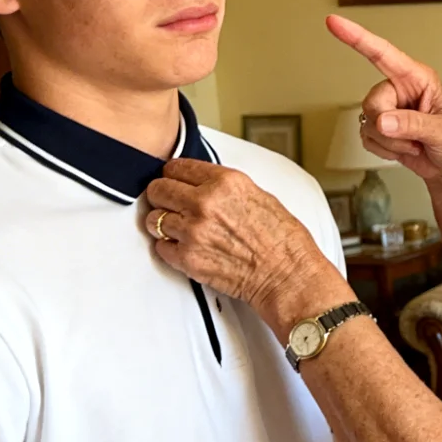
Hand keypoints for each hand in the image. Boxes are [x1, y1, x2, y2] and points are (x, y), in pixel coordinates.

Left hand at [145, 159, 335, 325]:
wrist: (287, 275)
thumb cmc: (282, 241)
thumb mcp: (258, 195)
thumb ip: (224, 187)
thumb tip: (202, 184)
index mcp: (225, 182)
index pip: (176, 166)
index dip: (173, 174)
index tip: (173, 180)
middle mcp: (205, 203)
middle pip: (158, 190)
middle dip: (162, 196)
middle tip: (169, 203)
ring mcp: (193, 232)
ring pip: (154, 220)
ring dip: (165, 224)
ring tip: (181, 229)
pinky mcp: (187, 259)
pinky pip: (160, 247)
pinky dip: (169, 248)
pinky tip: (186, 247)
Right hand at [327, 14, 441, 179]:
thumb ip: (413, 124)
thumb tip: (383, 120)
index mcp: (417, 78)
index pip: (382, 53)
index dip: (357, 37)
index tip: (335, 22)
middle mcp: (399, 89)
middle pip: (372, 101)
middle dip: (389, 125)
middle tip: (413, 137)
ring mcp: (388, 109)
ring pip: (367, 122)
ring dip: (390, 142)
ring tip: (414, 143)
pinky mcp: (380, 128)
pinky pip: (366, 137)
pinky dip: (384, 150)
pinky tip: (404, 149)